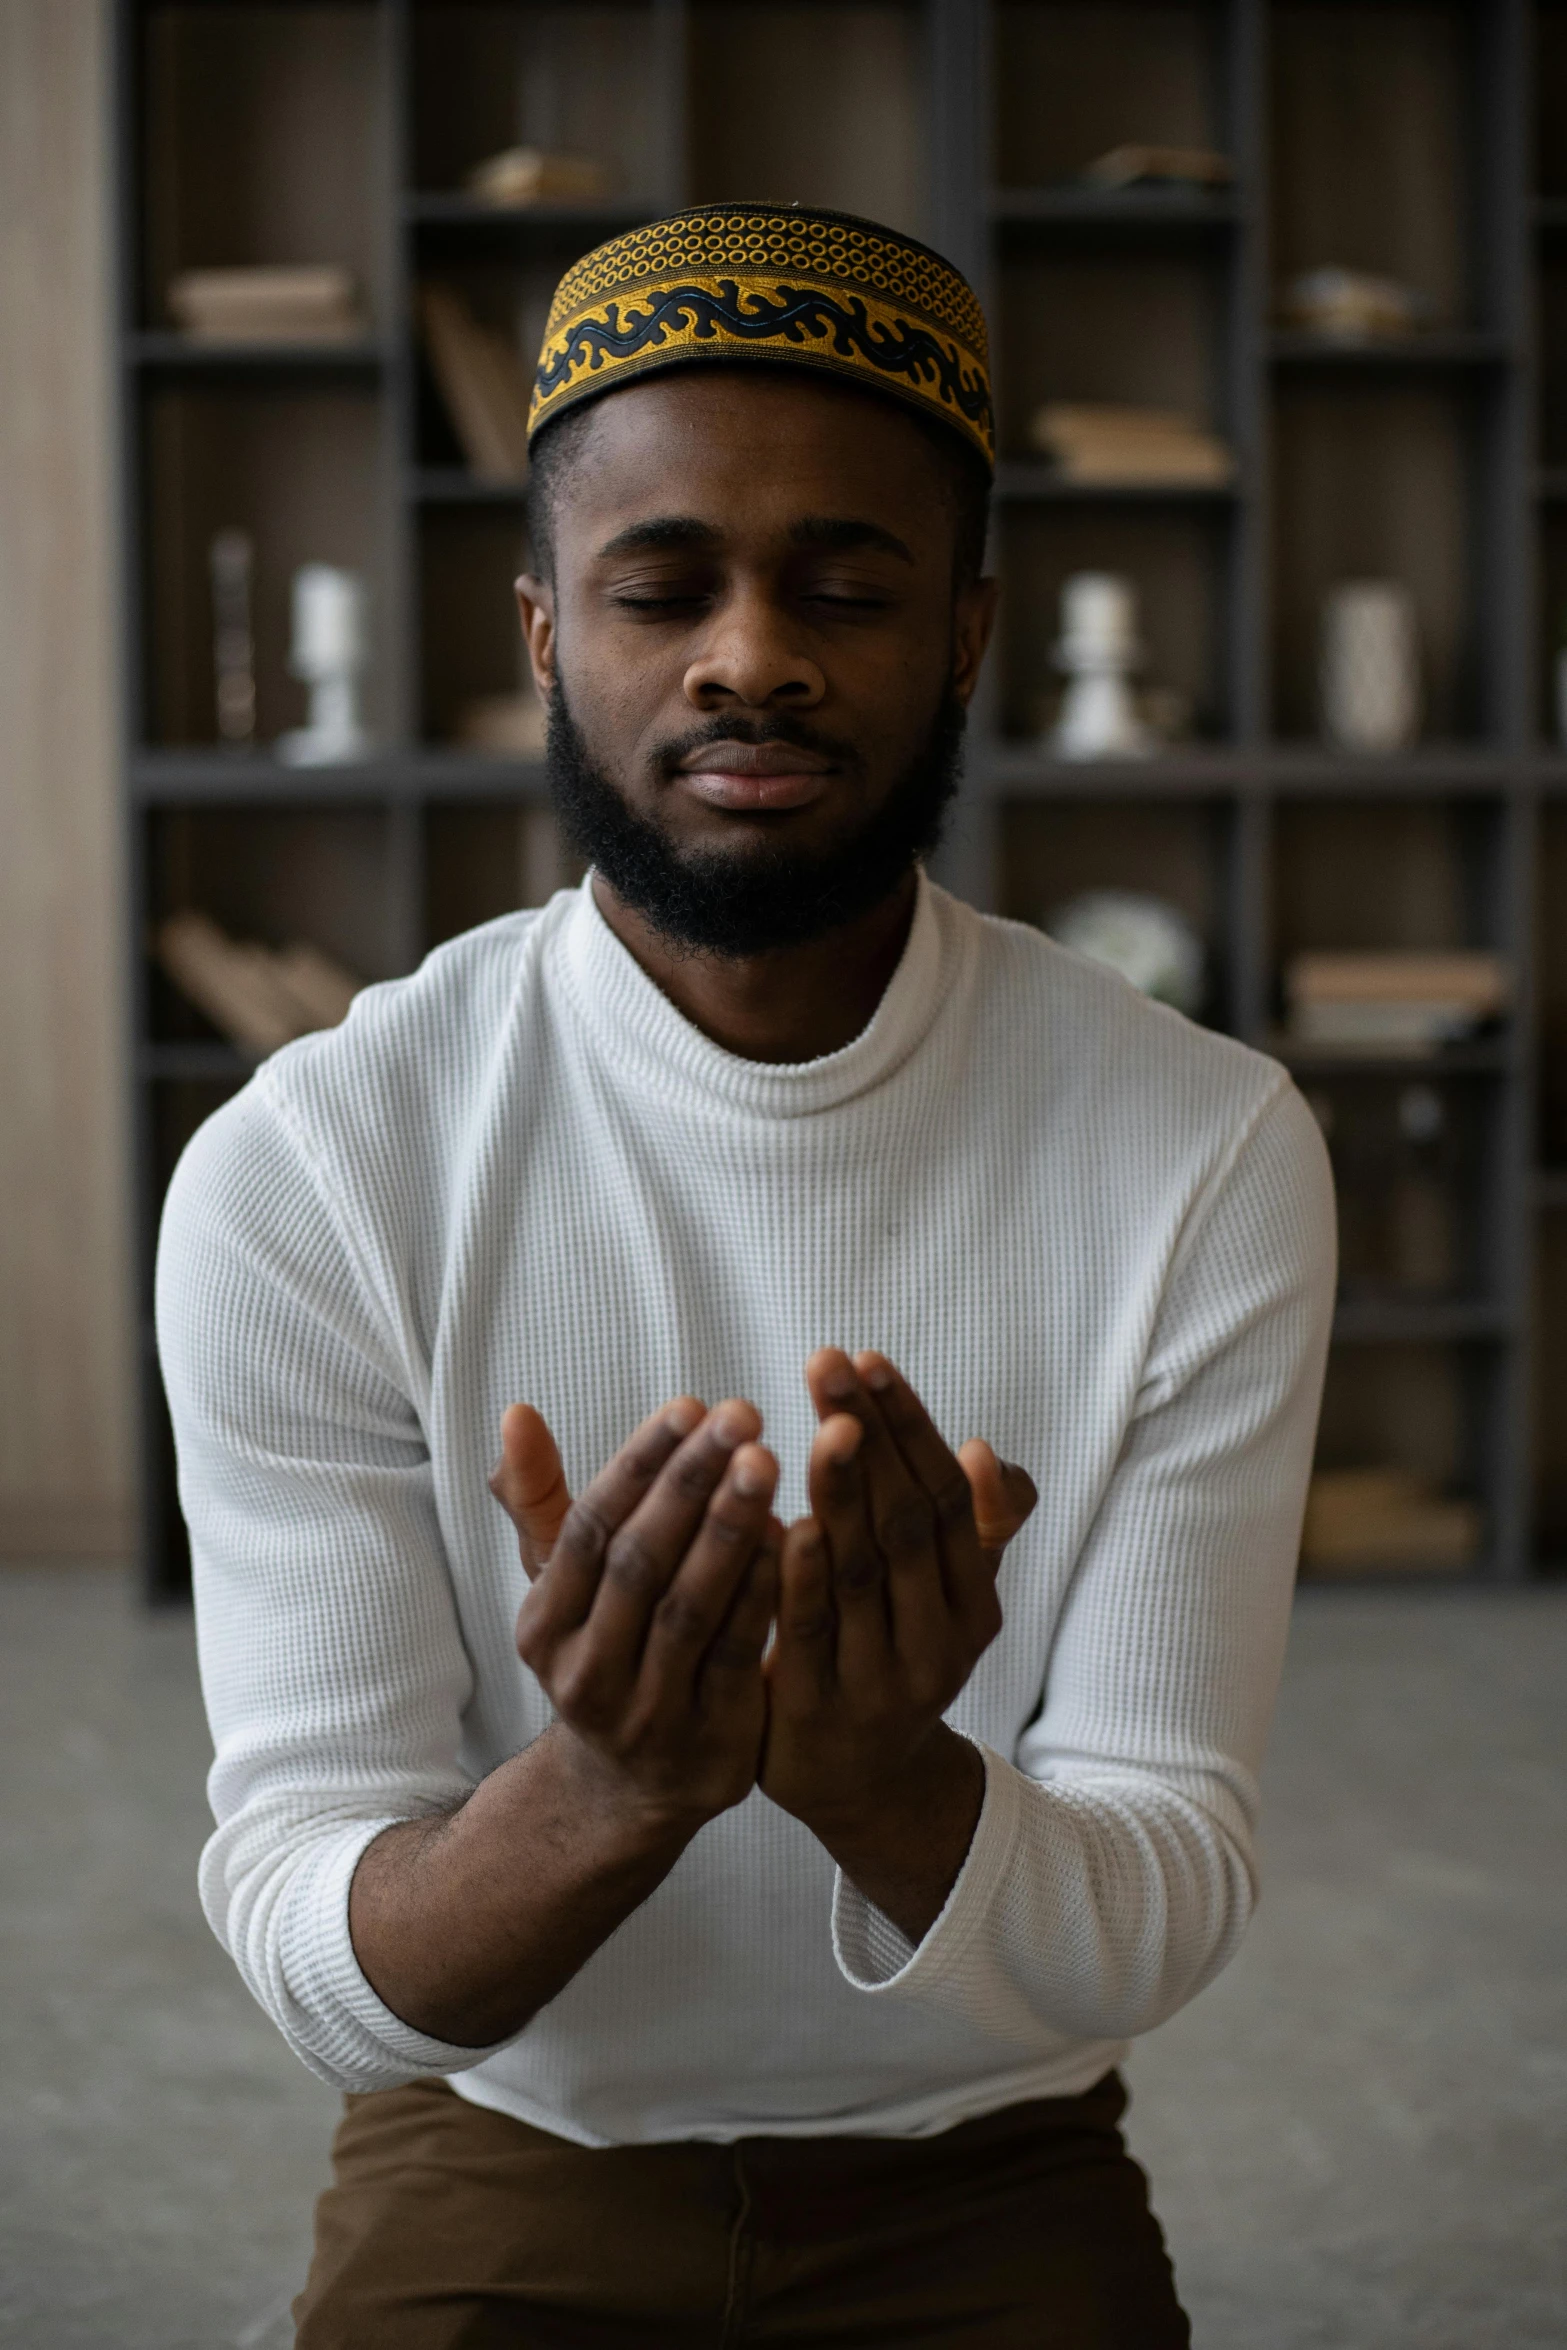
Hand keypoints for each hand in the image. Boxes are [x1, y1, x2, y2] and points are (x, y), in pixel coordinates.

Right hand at [489, 1395, 780, 1838]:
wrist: (629, 1790)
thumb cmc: (607, 1650)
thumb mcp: (564, 1586)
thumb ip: (541, 1500)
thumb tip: (515, 1412)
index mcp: (546, 1626)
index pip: (590, 1529)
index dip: (640, 1464)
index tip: (691, 1404)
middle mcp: (586, 1673)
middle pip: (639, 1563)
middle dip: (691, 1483)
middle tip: (744, 1416)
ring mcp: (646, 1714)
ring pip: (688, 1610)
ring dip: (728, 1530)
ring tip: (770, 1461)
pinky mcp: (709, 1743)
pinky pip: (738, 1657)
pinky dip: (762, 1595)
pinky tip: (796, 1537)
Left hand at [760, 1349, 1035, 1940]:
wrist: (861, 1787)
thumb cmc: (894, 1656)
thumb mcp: (946, 1599)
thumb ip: (970, 1528)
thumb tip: (984, 1452)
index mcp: (973, 1606)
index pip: (947, 1497)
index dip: (909, 1426)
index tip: (868, 1359)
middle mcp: (937, 1643)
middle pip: (906, 1522)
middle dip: (867, 1435)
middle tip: (826, 1361)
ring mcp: (879, 1681)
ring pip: (863, 1572)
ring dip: (842, 1489)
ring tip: (821, 1420)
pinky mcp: (816, 1714)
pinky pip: (809, 1633)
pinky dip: (799, 1573)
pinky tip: (784, 1518)